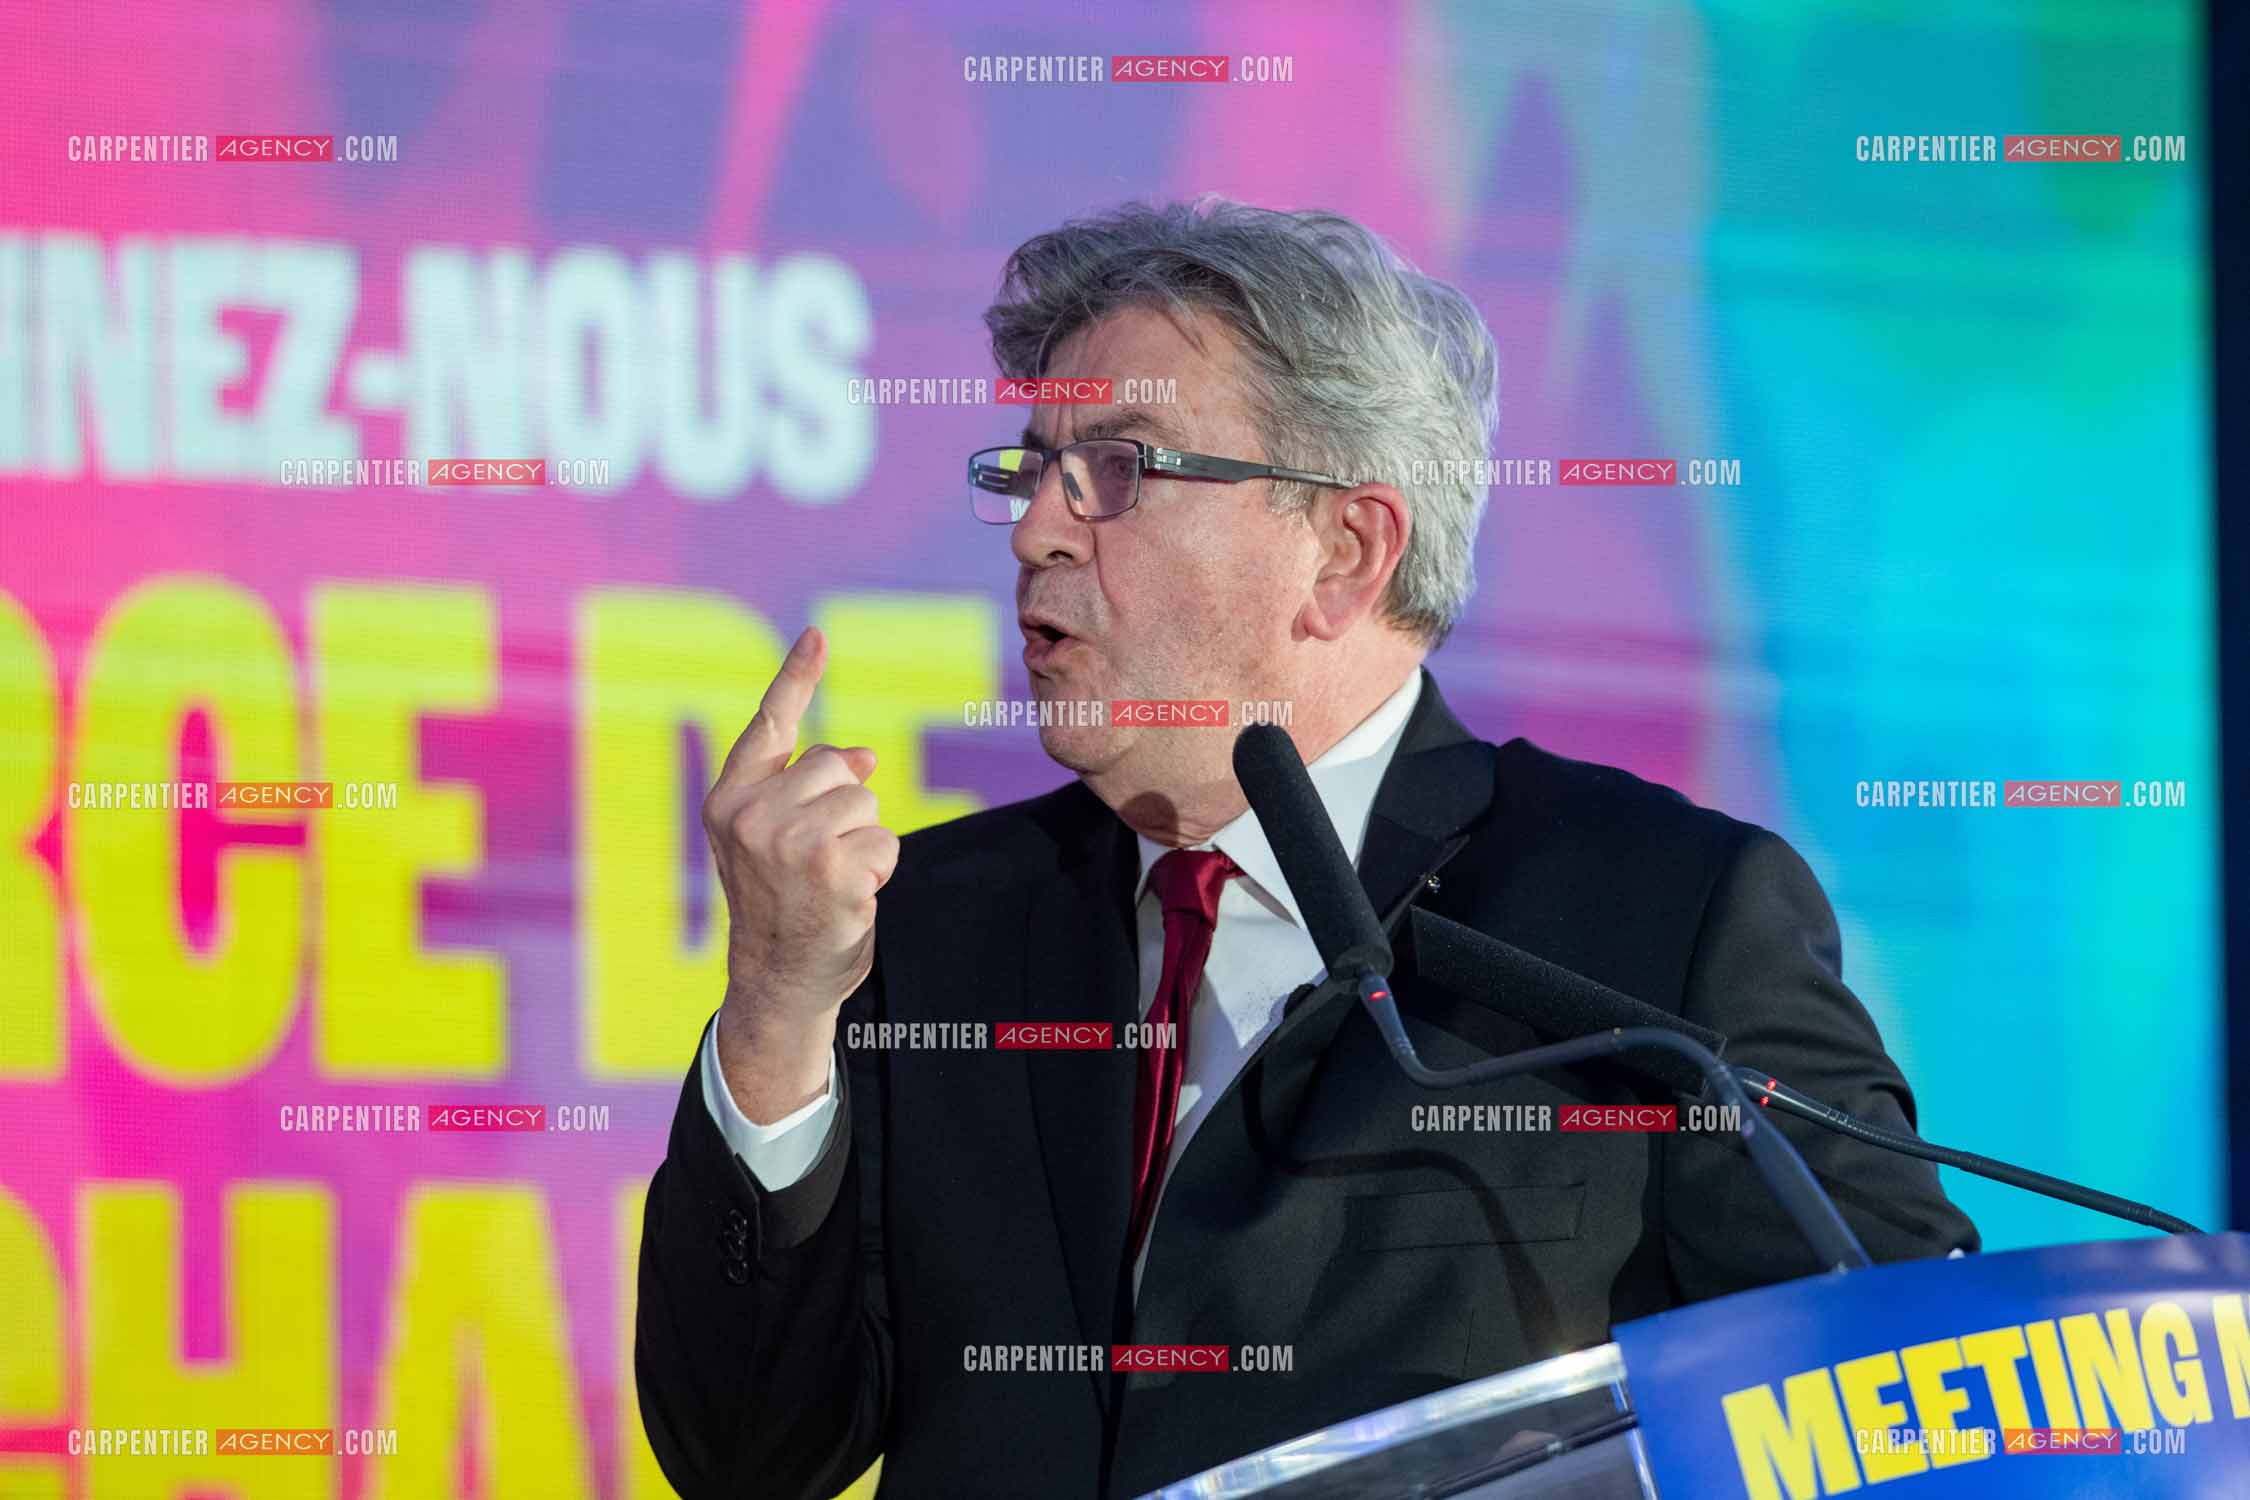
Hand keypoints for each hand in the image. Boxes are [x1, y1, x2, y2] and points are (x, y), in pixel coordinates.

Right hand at [703, 626, 899, 1024]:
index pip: (768, 726)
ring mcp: (788, 841)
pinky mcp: (830, 867)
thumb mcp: (774, 840)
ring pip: (864, 800)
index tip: (818, 634)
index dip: (796, 677)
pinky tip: (849, 897)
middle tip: (818, 859)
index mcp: (728, 801)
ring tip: (832, 879)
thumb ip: (804, 790)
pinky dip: (879, 868)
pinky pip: (885, 838)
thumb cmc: (781, 904)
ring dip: (864, 839)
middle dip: (845, 806)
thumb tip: (864, 756)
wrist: (778, 980)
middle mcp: (750, 815)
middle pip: (837, 765)